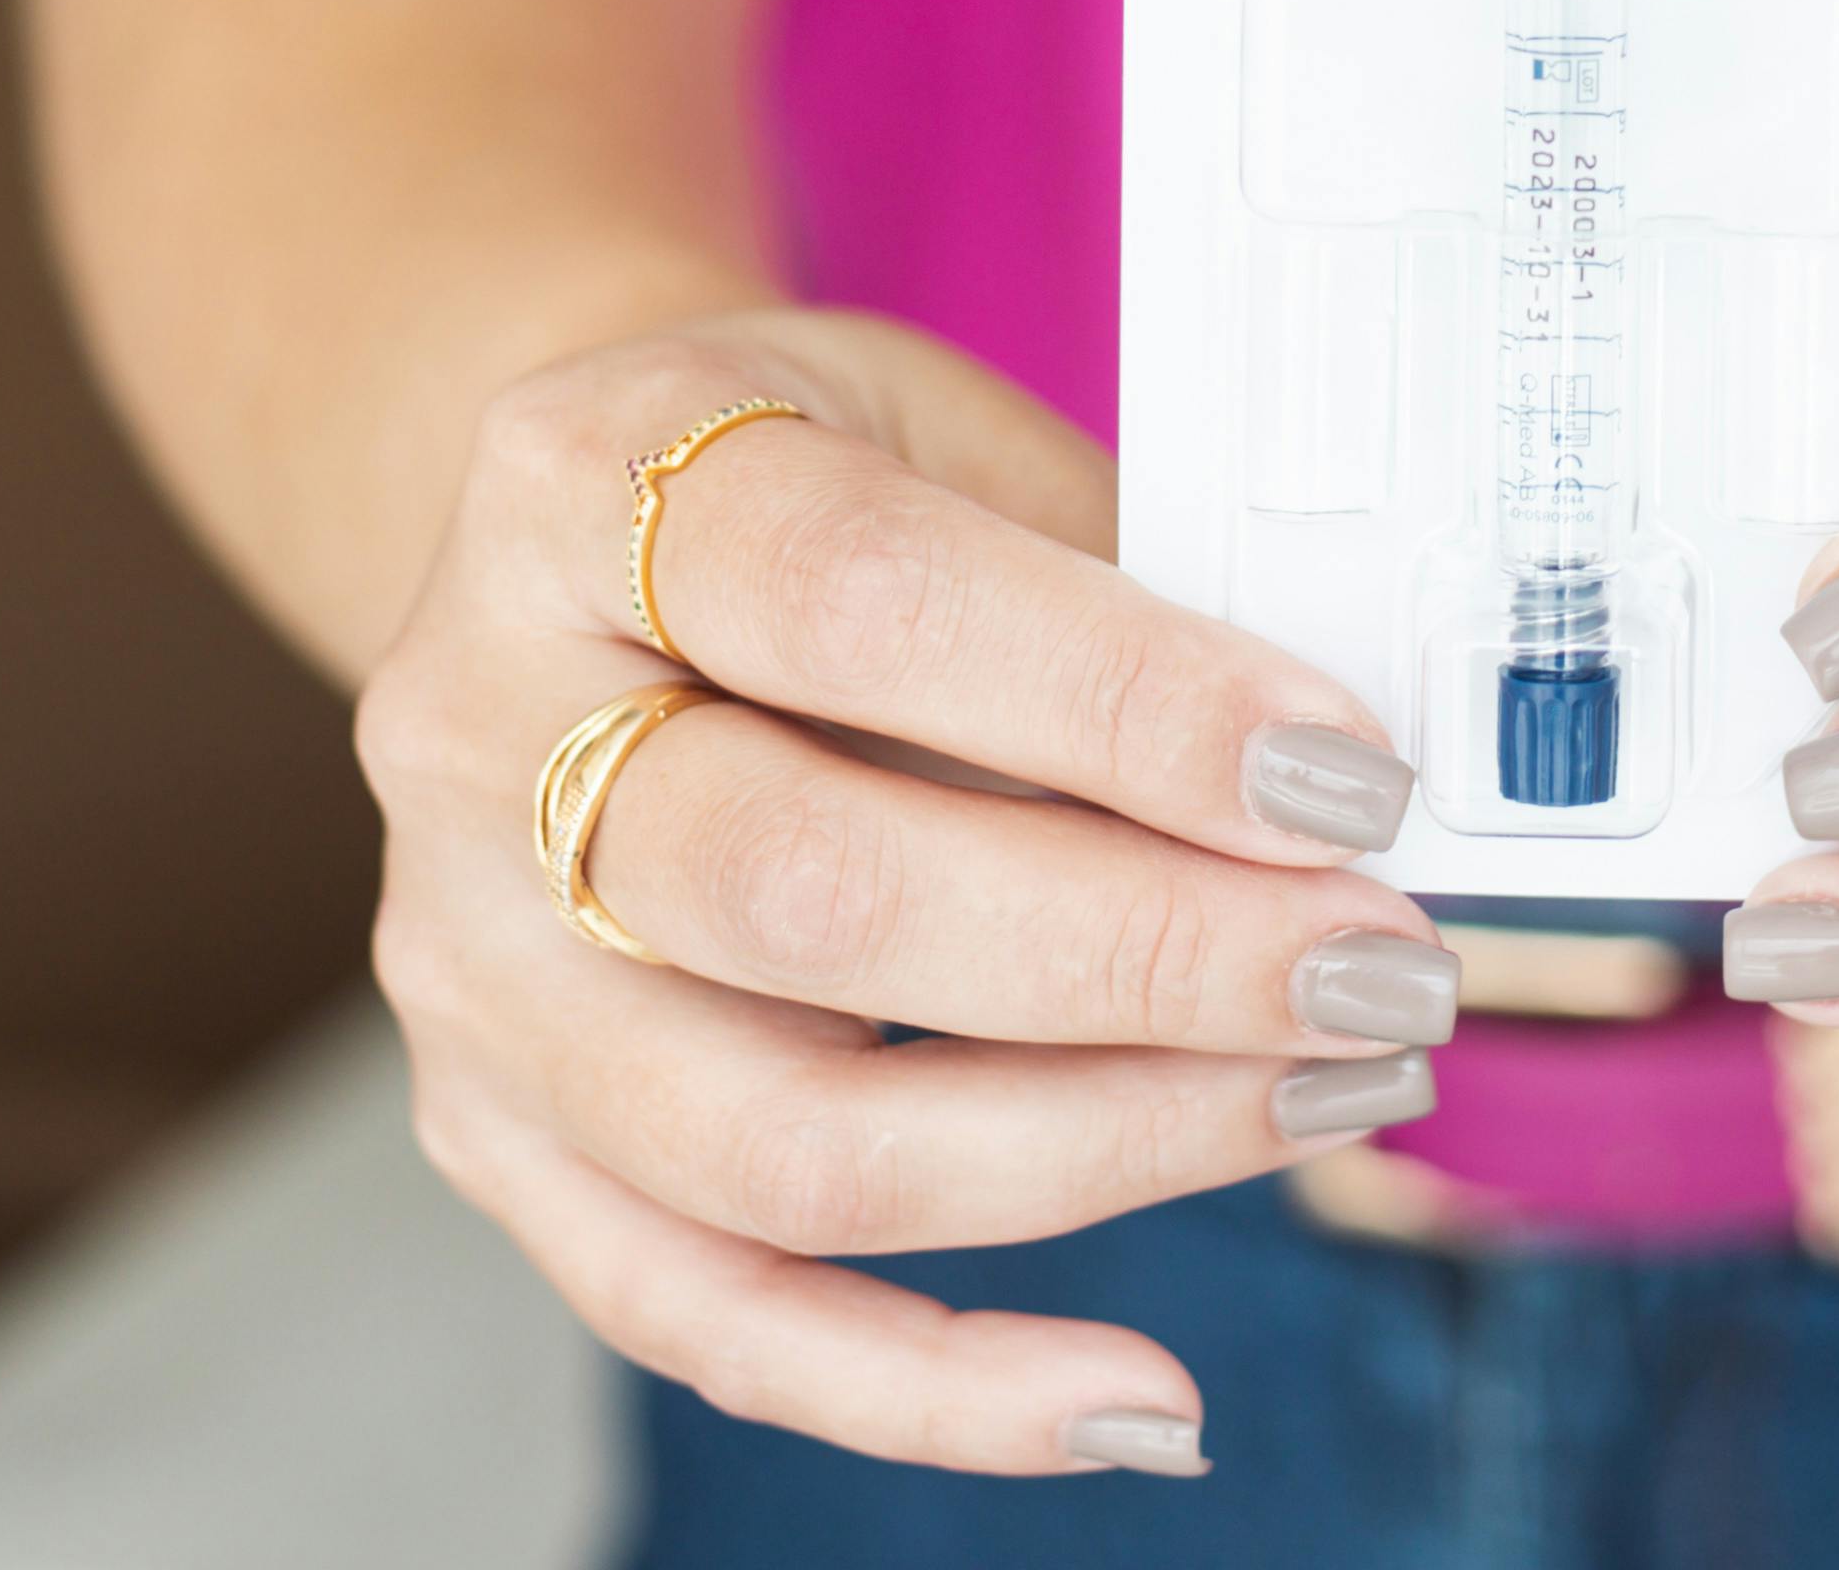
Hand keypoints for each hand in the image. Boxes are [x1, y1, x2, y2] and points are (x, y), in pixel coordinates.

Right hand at [358, 308, 1455, 1476]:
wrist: (582, 550)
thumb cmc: (810, 488)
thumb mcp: (944, 433)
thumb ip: (1115, 585)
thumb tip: (1341, 793)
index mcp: (583, 483)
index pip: (856, 601)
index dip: (1121, 702)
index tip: (1339, 780)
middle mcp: (473, 727)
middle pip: (804, 897)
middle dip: (1143, 957)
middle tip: (1373, 965)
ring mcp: (465, 960)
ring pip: (775, 1148)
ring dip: (1101, 1149)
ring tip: (1331, 1095)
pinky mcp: (495, 1135)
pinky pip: (709, 1315)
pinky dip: (932, 1392)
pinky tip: (1142, 1404)